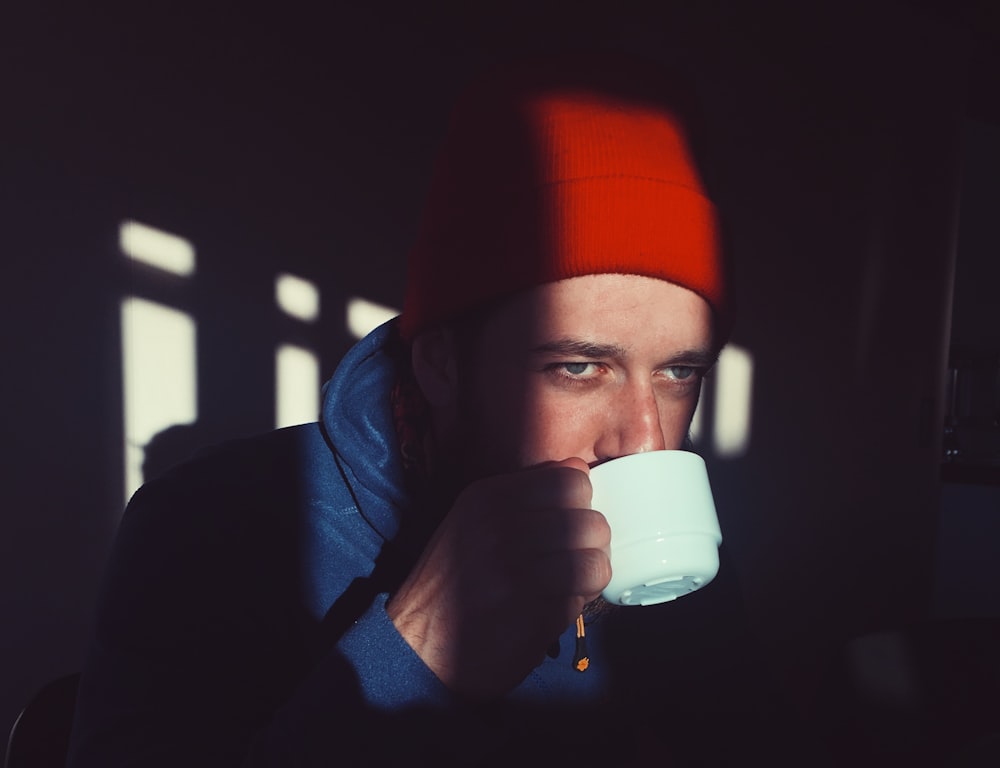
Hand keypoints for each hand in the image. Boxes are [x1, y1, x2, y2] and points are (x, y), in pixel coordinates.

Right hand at [385, 457, 610, 698]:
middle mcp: (502, 527)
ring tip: (567, 584)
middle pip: (592, 520)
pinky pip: (581, 600)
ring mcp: (517, 572)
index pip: (573, 478)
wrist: (418, 644)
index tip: (566, 521)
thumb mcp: (472, 519)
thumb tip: (580, 472)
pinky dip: (573, 605)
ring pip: (595, 561)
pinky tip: (550, 608)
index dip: (579, 503)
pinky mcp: (531, 614)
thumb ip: (523, 494)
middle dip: (590, 543)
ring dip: (588, 577)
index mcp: (489, 496)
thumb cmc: (454, 580)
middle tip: (571, 558)